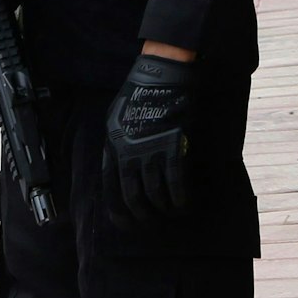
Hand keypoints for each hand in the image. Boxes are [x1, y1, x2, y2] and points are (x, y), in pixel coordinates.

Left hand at [105, 53, 198, 219]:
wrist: (164, 73)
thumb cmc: (141, 93)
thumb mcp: (116, 119)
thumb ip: (118, 145)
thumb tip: (120, 167)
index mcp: (112, 148)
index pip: (111, 192)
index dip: (121, 213)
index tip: (131, 224)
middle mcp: (128, 153)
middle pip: (132, 198)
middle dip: (144, 216)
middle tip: (155, 221)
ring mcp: (150, 150)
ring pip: (155, 194)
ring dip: (165, 209)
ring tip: (174, 213)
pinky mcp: (172, 145)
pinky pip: (175, 182)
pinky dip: (181, 198)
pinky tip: (186, 204)